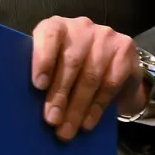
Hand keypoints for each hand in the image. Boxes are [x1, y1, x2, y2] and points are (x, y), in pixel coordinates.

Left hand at [30, 16, 145, 140]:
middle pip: (71, 62)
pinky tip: (87, 122)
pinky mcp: (125, 49)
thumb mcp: (53, 66)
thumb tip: (29, 106)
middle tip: (52, 120)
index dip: (43, 59)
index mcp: (56, 26)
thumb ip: (43, 76)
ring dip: (78, 107)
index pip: (49, 35)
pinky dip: (97, 107)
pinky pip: (110, 83)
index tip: (38, 86)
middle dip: (60, 95)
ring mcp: (105, 36)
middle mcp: (81, 26)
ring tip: (67, 128)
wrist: (112, 65)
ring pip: (91, 76)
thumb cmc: (70, 67)